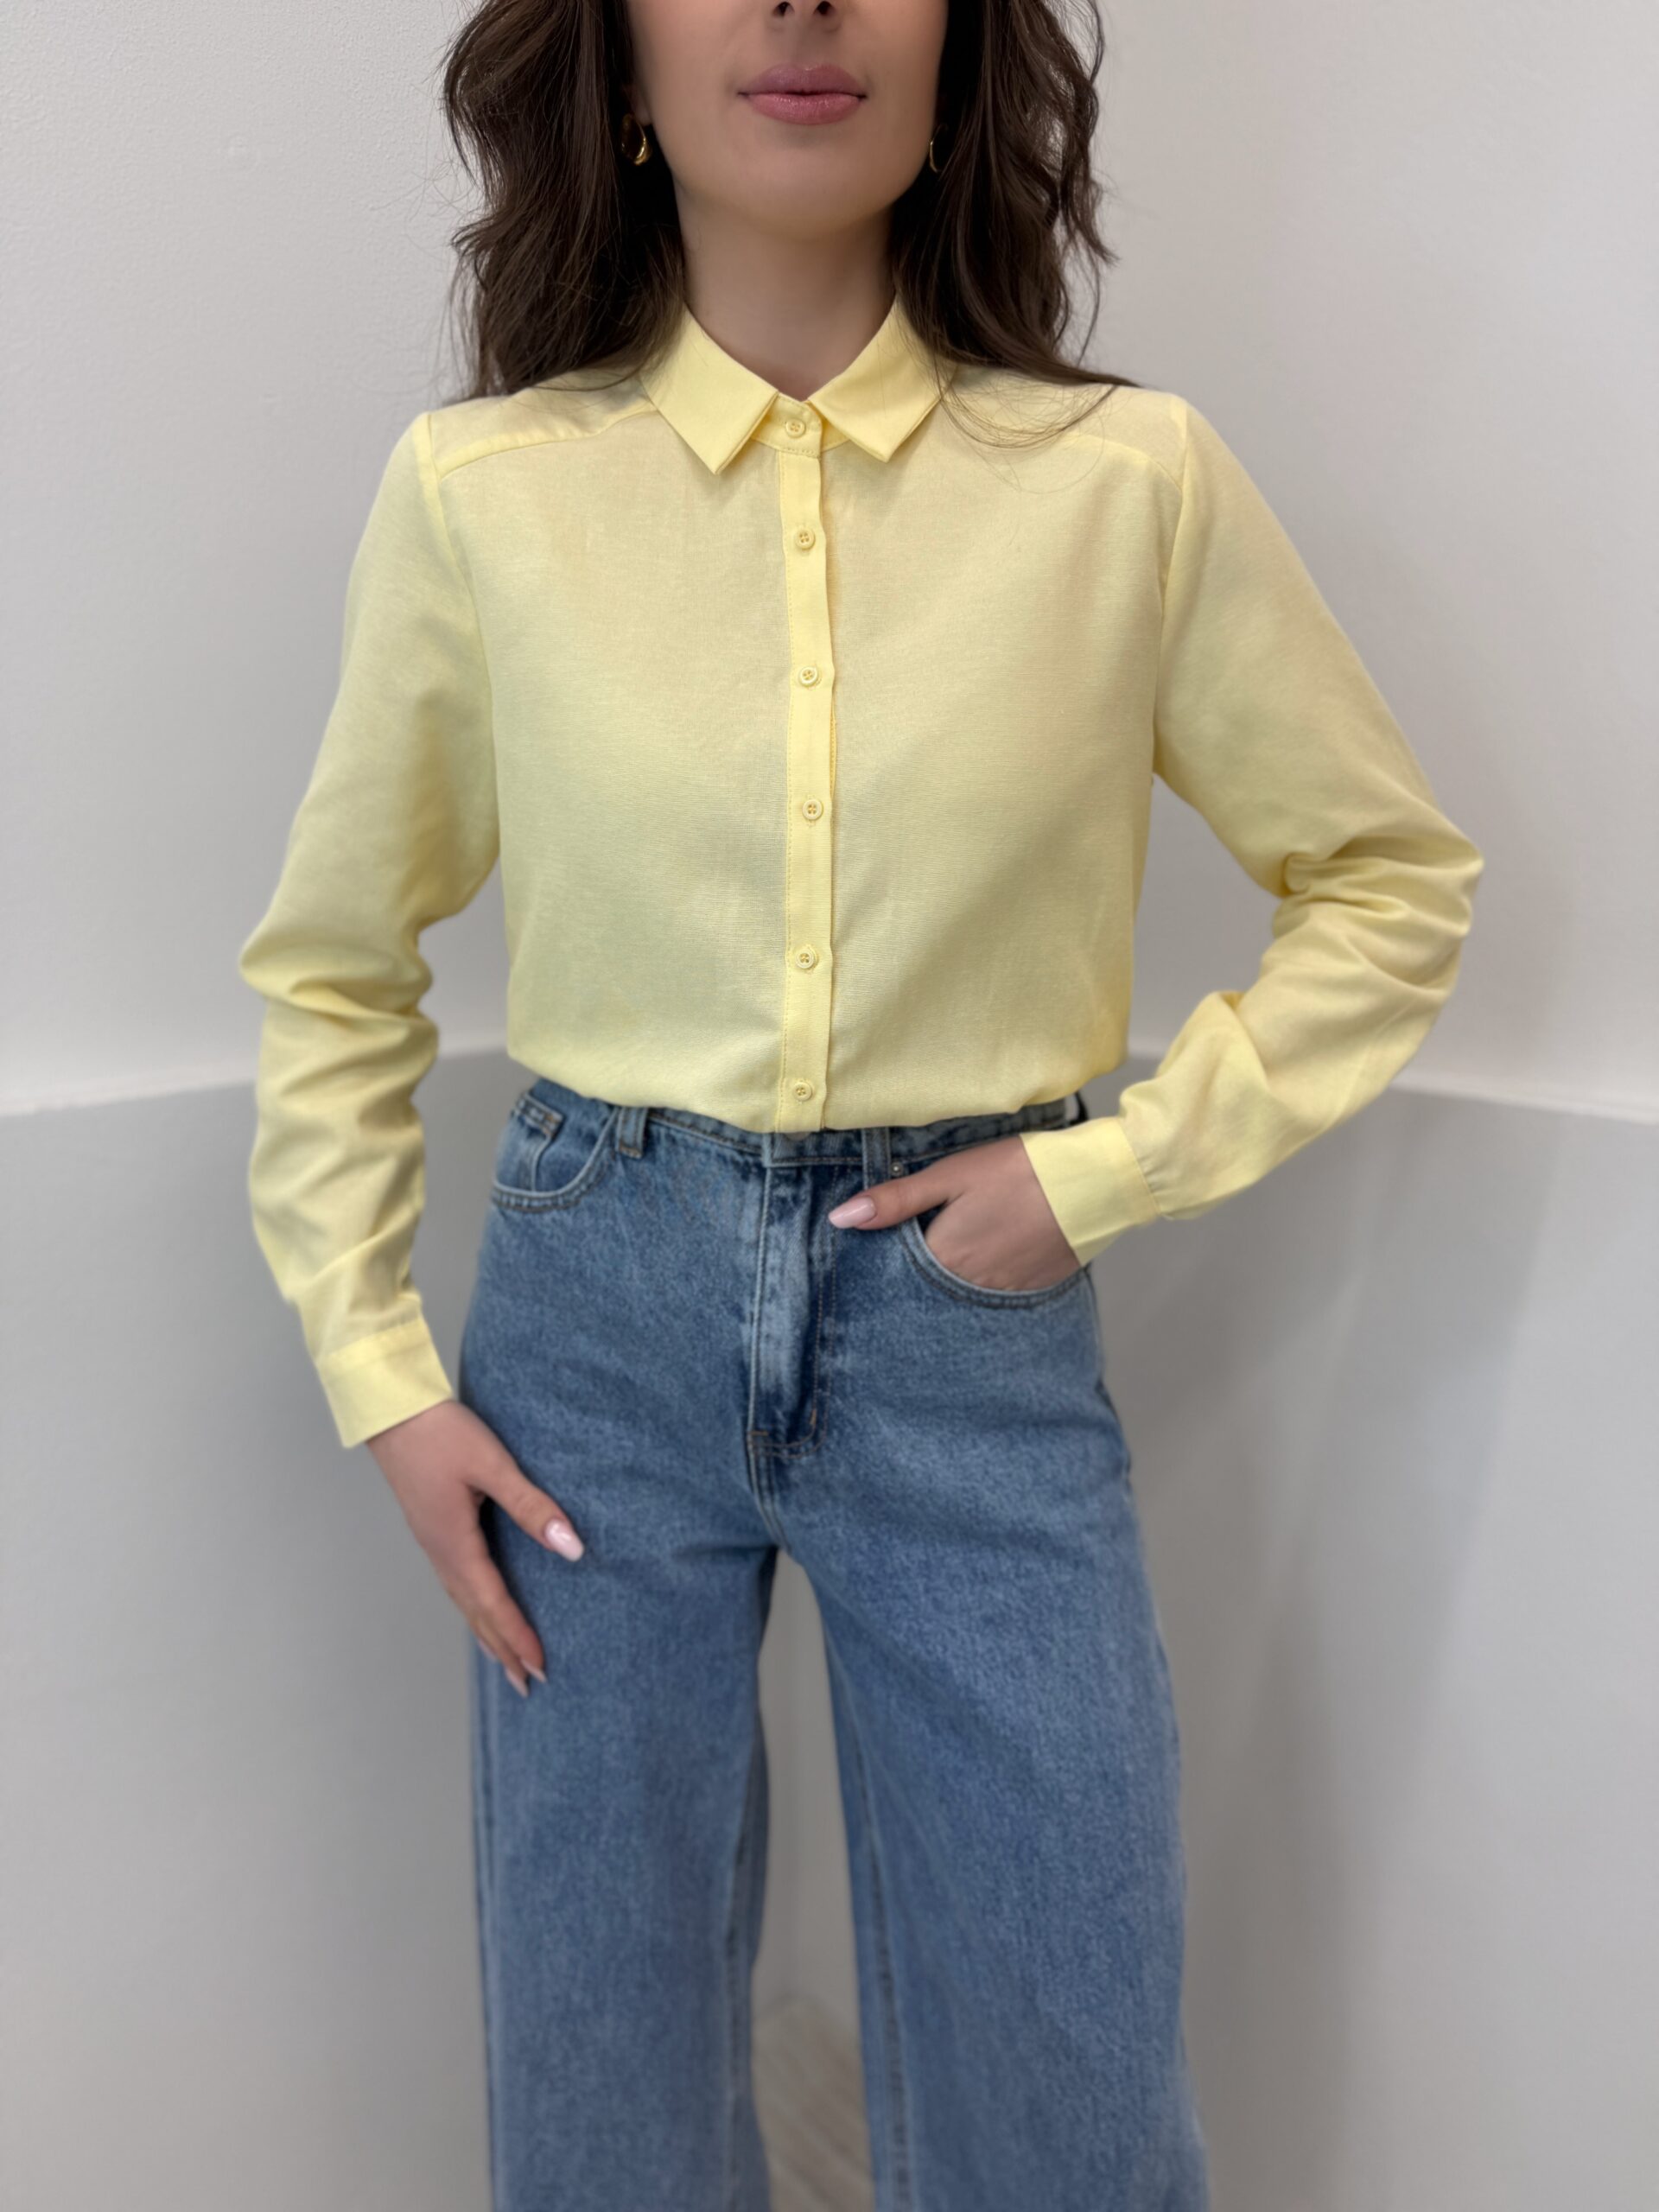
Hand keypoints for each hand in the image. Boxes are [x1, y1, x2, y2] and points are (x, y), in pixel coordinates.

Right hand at [366, 1398, 584, 1697]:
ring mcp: (432, 1543)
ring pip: (462, 1601)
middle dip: (502, 1649)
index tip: (540, 1667)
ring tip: (506, 1661)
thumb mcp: (492, 1465)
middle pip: (475, 1613)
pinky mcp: (432, 1529)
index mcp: (454, 1544)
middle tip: (527, 1685)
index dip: (518, 1636)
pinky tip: (479, 1607)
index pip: (493, 1603)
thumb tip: (571, 1548)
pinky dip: (472, 1607)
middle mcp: (440, 1552)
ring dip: (486, 1633)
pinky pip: (455, 1582)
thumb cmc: (441, 1433)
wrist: (392, 1412)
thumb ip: (531, 1506)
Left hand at [827, 1133, 1080, 1291]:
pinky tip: (996, 1247)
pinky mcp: (1033, 1288)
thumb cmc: (1018, 1170)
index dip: (891, 1251)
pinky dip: (989, 1273)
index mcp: (944, 1256)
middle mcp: (969, 1285)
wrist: (1093, 1183)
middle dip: (921, 1266)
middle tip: (931, 1232)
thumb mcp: (951, 1175)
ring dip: (956, 1272)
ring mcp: (1004, 1290)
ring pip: (962, 1289)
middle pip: (929, 1283)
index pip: (898, 1268)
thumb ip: (896, 1201)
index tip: (890, 1234)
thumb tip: (841, 1220)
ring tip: (965, 1239)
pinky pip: (997, 1290)